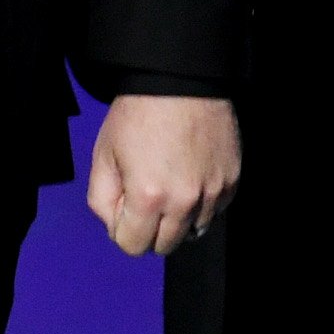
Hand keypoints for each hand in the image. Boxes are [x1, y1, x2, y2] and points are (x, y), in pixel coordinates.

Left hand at [90, 92, 239, 254]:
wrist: (178, 86)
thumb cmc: (135, 118)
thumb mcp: (102, 156)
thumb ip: (101, 200)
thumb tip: (114, 226)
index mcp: (147, 197)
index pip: (132, 246)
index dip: (120, 229)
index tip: (121, 206)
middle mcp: (185, 202)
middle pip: (164, 246)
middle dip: (148, 230)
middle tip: (141, 198)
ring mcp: (213, 194)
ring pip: (192, 232)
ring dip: (175, 219)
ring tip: (165, 186)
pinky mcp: (231, 183)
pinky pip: (214, 212)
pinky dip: (199, 206)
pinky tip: (186, 179)